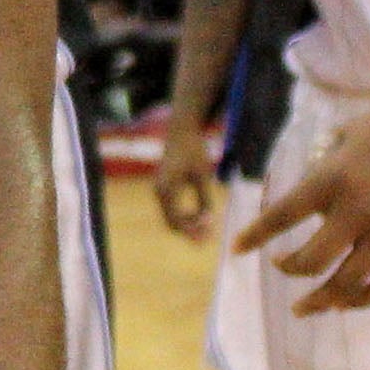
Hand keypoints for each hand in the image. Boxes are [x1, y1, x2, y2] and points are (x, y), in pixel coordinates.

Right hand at [151, 98, 219, 236]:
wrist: (181, 131)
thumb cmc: (194, 150)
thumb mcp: (203, 175)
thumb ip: (205, 198)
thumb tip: (208, 220)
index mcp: (167, 189)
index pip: (177, 220)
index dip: (194, 230)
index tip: (210, 233)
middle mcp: (159, 191)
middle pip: (172, 223)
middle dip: (190, 232)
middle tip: (209, 238)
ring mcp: (159, 190)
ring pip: (171, 217)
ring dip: (188, 225)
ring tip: (207, 228)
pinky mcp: (163, 188)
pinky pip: (171, 209)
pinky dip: (185, 216)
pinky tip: (200, 216)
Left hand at [243, 87, 369, 313]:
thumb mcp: (345, 136)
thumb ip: (321, 168)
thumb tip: (306, 200)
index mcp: (332, 179)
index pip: (281, 215)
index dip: (254, 236)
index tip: (237, 249)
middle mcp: (357, 210)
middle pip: (310, 262)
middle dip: (288, 268)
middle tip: (280, 266)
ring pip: (345, 285)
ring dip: (319, 300)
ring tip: (304, 308)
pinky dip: (360, 302)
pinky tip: (345, 303)